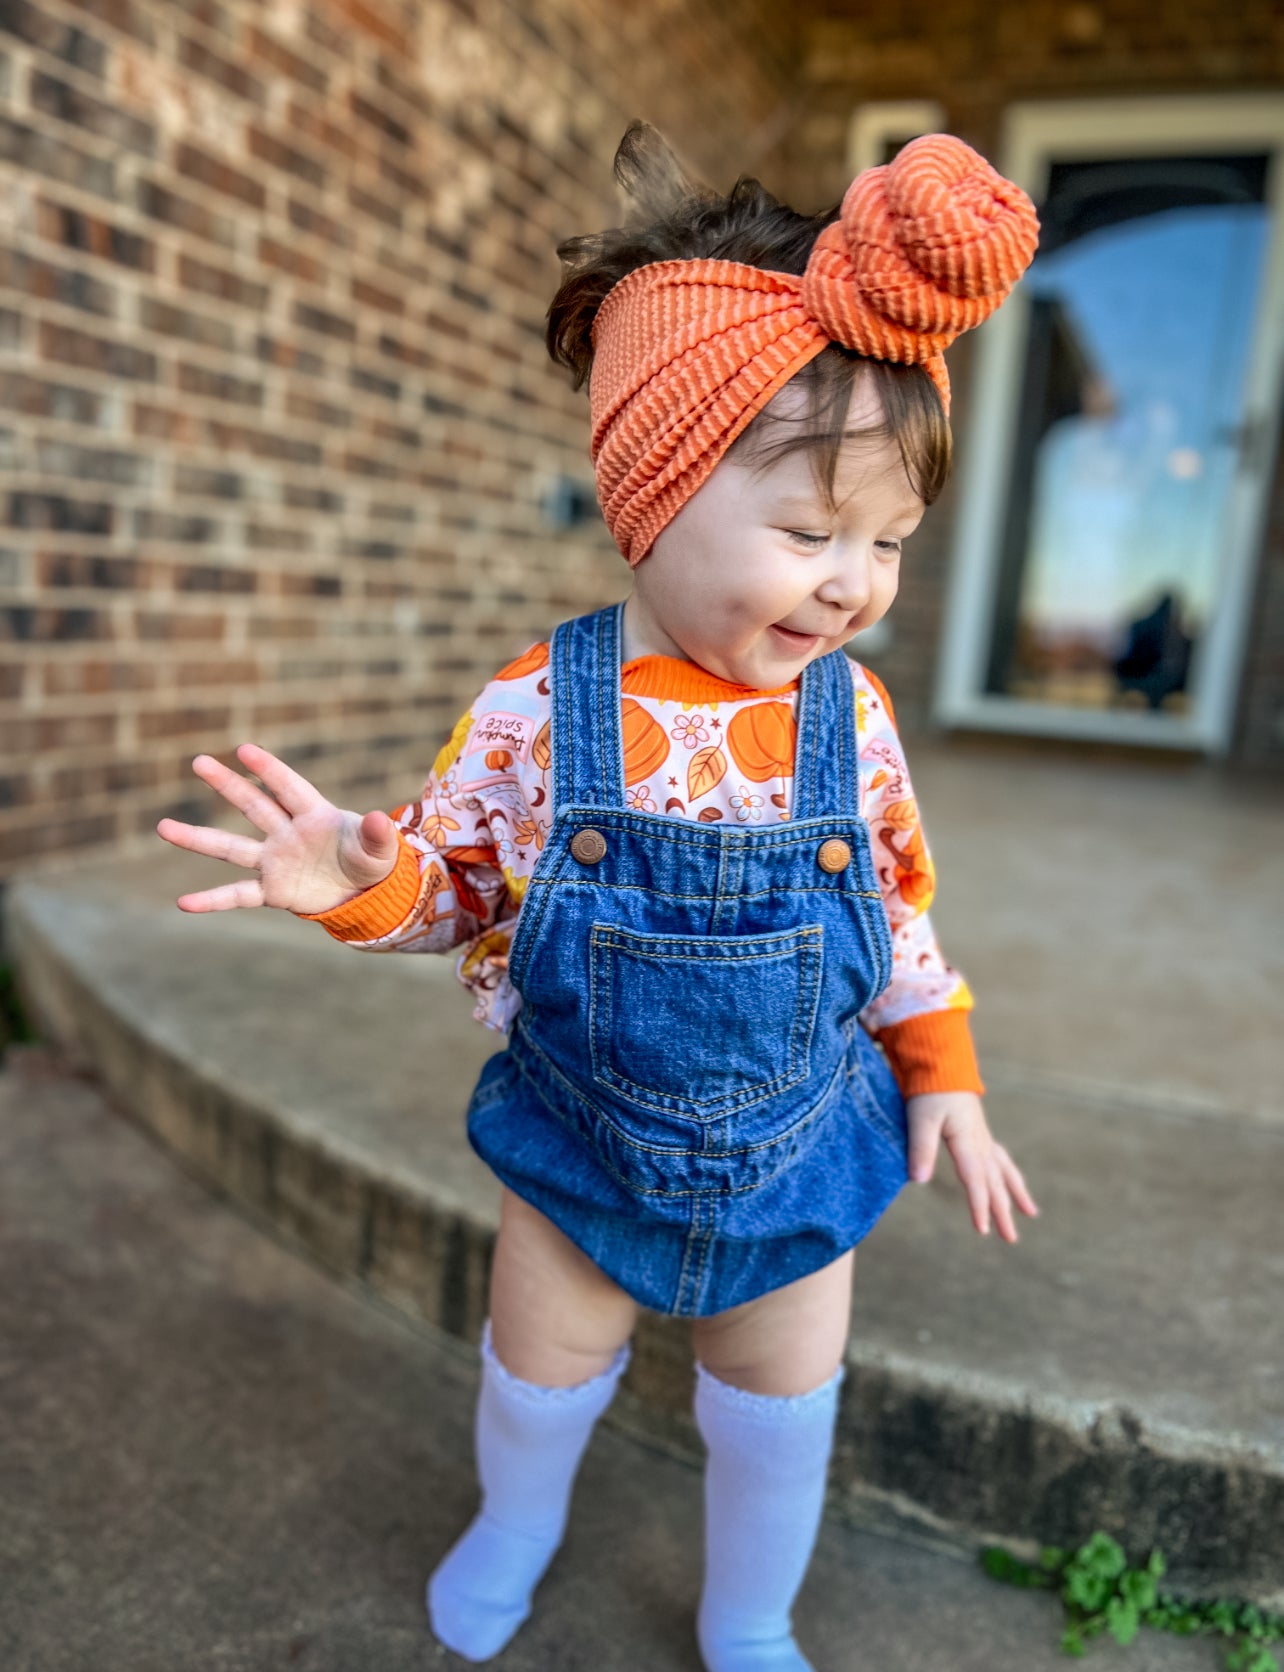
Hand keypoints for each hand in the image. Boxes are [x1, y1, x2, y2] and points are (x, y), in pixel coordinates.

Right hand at [156, 743, 400, 915]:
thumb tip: (379, 819)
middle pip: (253, 806)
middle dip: (227, 785)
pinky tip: (183, 903)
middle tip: (199, 762)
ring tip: (163, 826)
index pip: (288, 787)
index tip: (243, 749)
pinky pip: (237, 894)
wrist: (364, 893)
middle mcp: (287, 833)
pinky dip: (212, 900)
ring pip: (231, 847)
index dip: (268, 769)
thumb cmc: (371, 861)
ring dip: (197, 839)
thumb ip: (377, 835)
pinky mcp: (273, 889)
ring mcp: (275, 860)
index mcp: (314, 815)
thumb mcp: (380, 850)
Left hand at [905, 1091, 1038, 1242]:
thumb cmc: (928, 1090)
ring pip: (1003, 1171)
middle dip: (1002, 1211)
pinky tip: (1010, 1182)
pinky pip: (1000, 1158)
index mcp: (967, 1141)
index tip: (982, 1230)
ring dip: (1015, 1194)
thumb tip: (917, 1182)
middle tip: (1011, 1239)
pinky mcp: (979, 1132)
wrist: (941, 1064)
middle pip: (995, 1182)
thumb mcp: (920, 1119)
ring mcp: (983, 1137)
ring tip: (1030, 1214)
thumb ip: (920, 1149)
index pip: (976, 1180)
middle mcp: (980, 1142)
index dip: (979, 1206)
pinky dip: (1008, 1174)